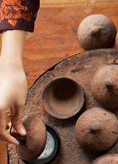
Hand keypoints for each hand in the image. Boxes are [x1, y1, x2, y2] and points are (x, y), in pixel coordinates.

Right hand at [0, 30, 26, 144]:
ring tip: (12, 127)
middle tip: (15, 136)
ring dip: (1, 128)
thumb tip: (21, 134)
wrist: (9, 70)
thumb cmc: (16, 85)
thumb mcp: (19, 105)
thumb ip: (18, 121)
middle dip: (4, 135)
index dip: (8, 139)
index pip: (0, 132)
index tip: (17, 142)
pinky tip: (7, 120)